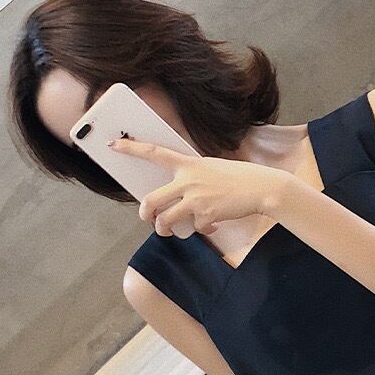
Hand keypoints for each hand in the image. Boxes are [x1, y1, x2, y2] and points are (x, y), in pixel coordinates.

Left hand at [109, 136, 287, 236]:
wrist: (261, 188)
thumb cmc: (239, 177)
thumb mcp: (212, 167)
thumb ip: (193, 176)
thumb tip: (179, 196)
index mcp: (189, 164)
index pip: (155, 153)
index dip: (131, 148)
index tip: (112, 144)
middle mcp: (188, 181)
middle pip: (151, 200)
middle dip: (144, 213)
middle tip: (147, 217)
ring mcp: (196, 199)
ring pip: (165, 220)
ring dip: (164, 229)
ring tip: (169, 230)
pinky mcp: (206, 215)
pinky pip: (194, 228)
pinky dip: (201, 229)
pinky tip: (211, 225)